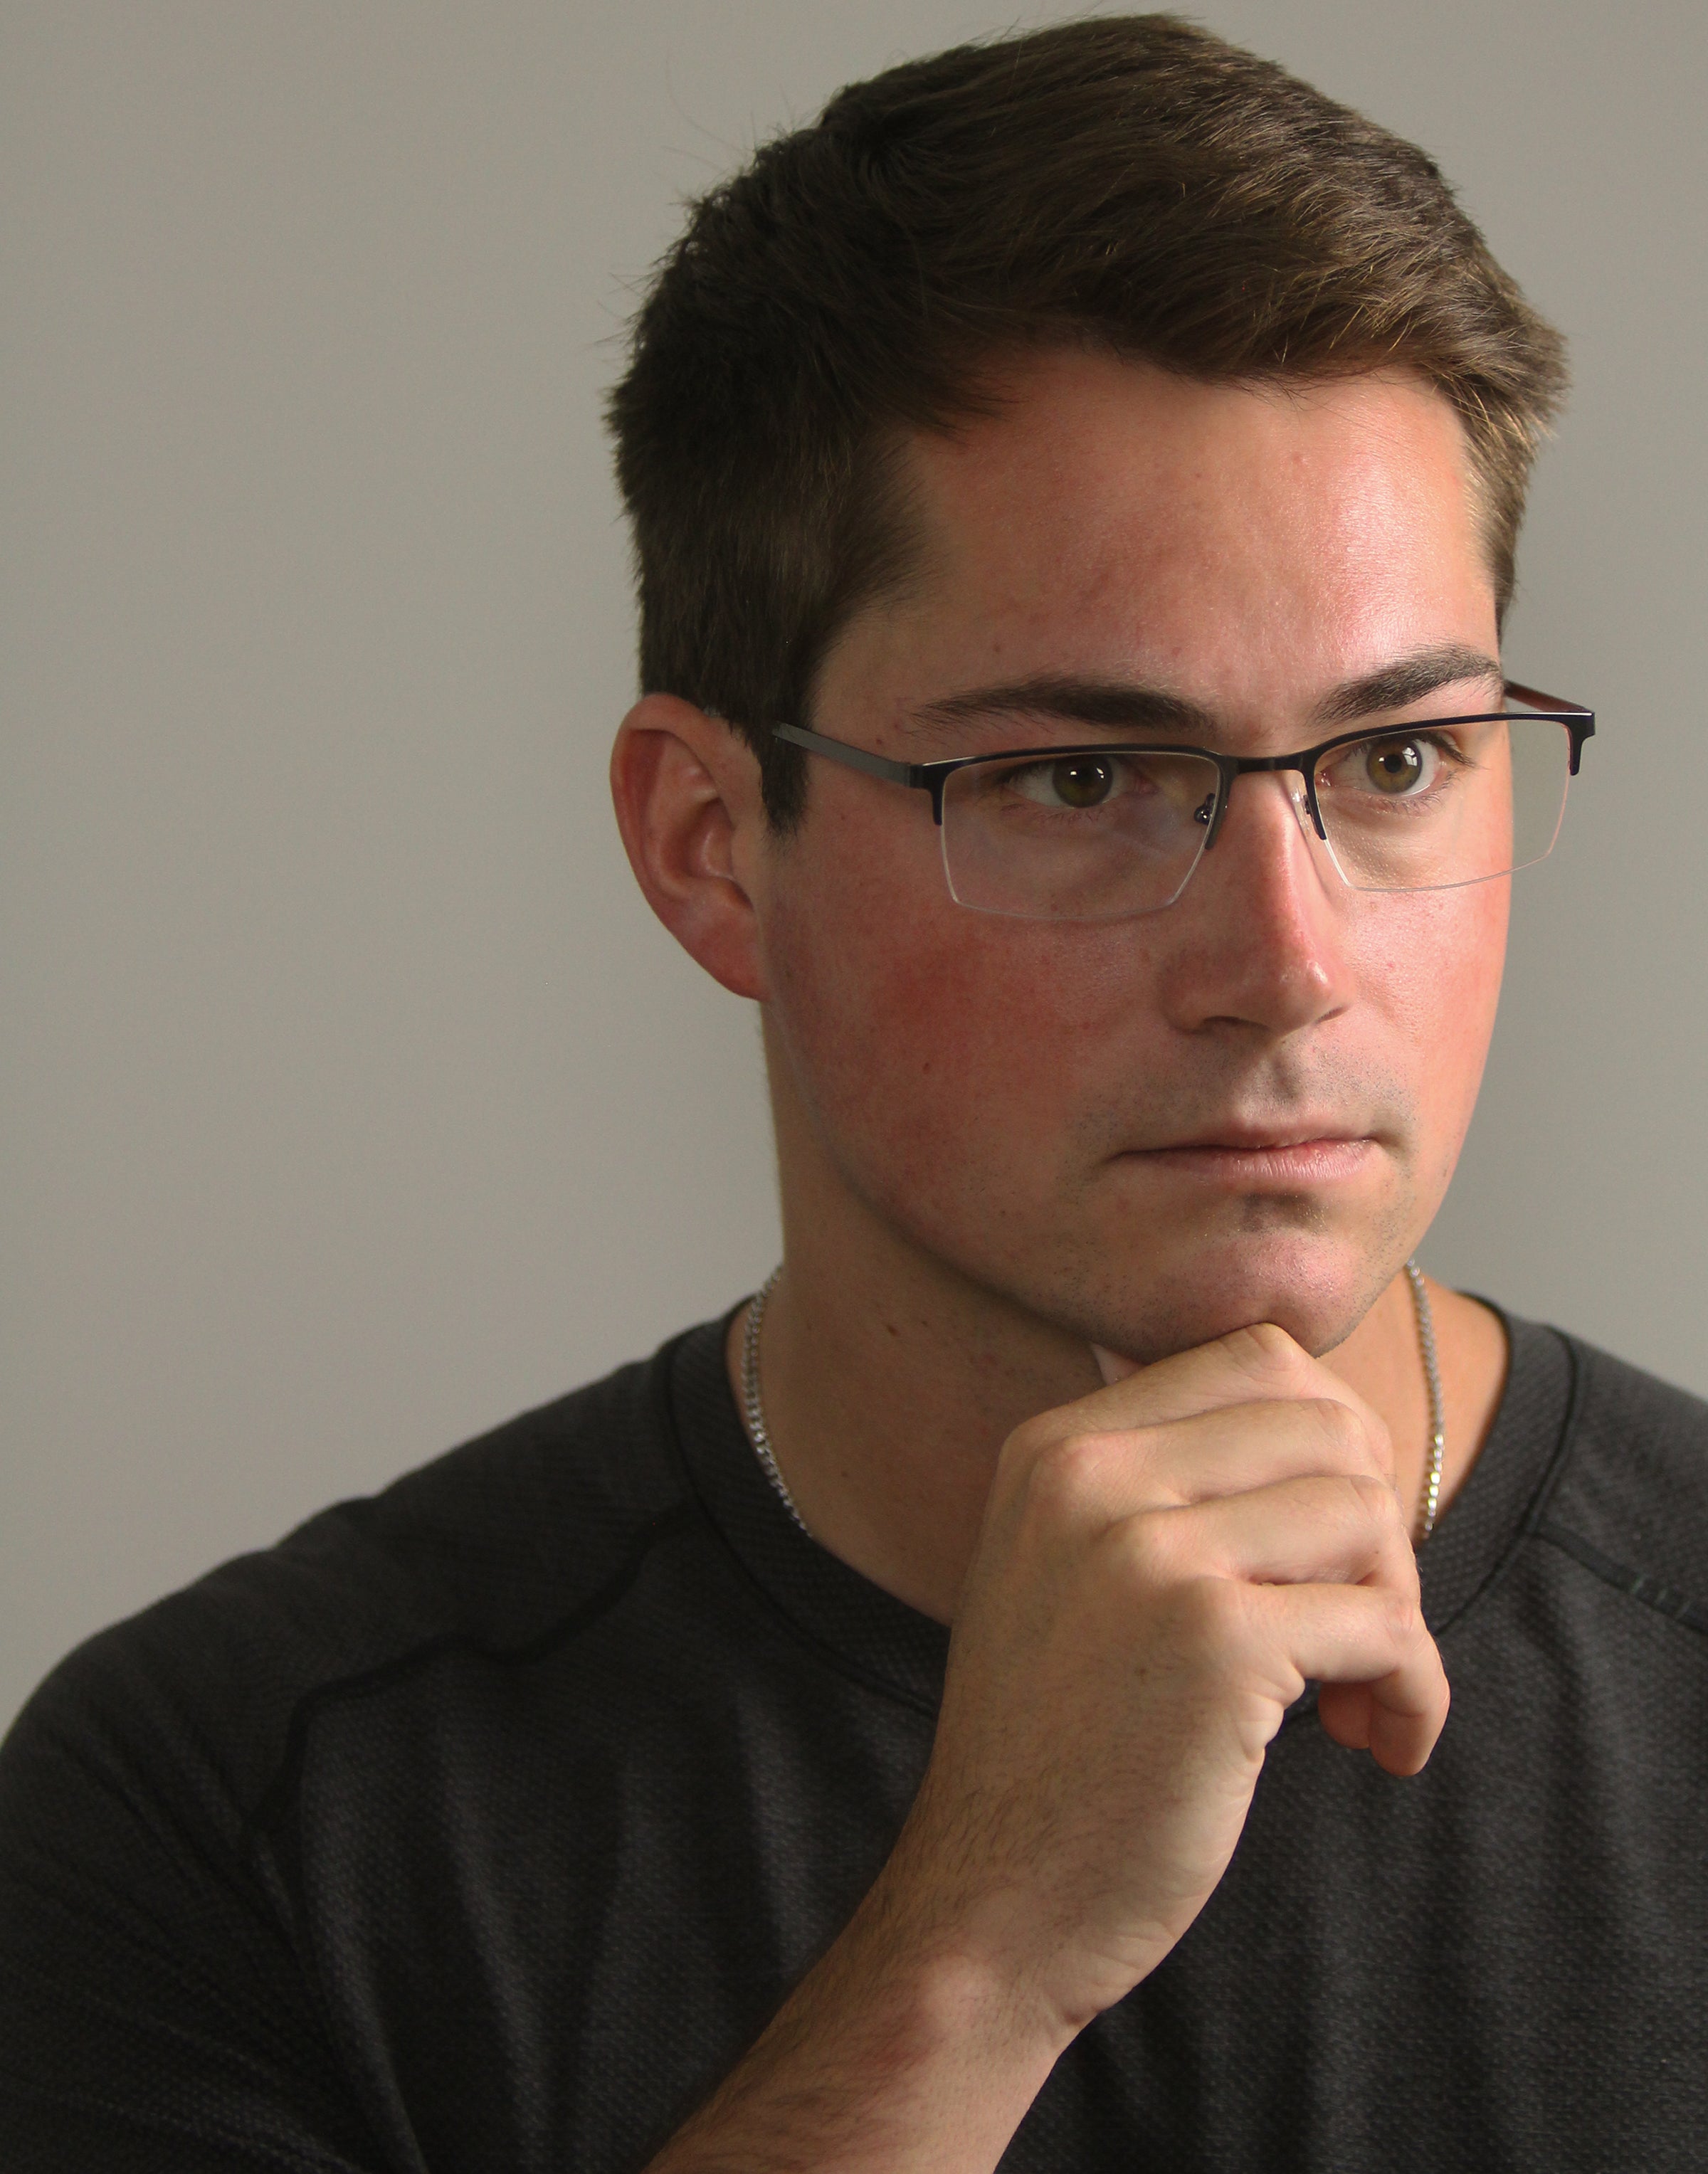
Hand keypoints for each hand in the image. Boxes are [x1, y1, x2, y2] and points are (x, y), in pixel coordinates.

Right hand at [877, 1322, 1447, 2044]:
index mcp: (1057, 1446)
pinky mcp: (1216, 1644)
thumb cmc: (1059, 1745)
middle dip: (1377, 1529)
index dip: (1333, 1444)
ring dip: (1399, 1613)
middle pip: (1328, 1425)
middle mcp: (1092, 1476)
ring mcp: (1150, 1554)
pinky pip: (1388, 1625)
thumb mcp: (1067, 1571)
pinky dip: (1415, 1689)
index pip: (1257, 1357)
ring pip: (1366, 1515)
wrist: (995, 1900)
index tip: (1331, 1546)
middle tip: (1360, 1628)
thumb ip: (1159, 1480)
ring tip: (1360, 1696)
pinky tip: (1381, 1745)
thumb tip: (1319, 1404)